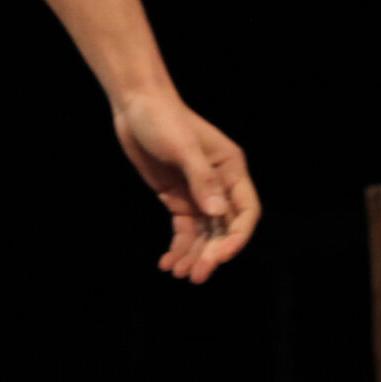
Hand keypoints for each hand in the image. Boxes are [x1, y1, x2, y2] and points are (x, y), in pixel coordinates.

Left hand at [113, 90, 258, 282]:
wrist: (135, 105)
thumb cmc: (163, 118)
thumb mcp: (183, 146)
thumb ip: (201, 179)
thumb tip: (218, 213)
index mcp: (231, 169)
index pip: (245, 211)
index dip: (237, 237)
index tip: (220, 257)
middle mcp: (219, 185)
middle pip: (224, 229)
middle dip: (212, 254)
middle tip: (196, 276)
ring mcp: (198, 194)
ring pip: (204, 234)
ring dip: (194, 255)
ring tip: (180, 274)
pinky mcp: (177, 199)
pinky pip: (184, 230)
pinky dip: (178, 247)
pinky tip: (167, 263)